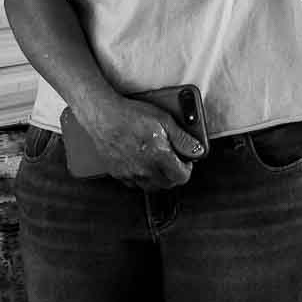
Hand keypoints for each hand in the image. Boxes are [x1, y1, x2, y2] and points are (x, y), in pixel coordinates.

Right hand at [79, 94, 205, 190]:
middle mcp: (144, 169)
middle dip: (175, 174)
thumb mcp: (164, 120)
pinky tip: (143, 165)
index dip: (188, 169)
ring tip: (160, 164)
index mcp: (158, 157)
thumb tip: (198, 150)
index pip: (181, 177)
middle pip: (167, 184)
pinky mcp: (117, 173)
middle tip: (175, 161)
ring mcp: (129, 173)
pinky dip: (142, 178)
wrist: (103, 116)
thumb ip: (183, 138)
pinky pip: (134, 184)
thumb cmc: (132, 115)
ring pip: (150, 187)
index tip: (186, 160)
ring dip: (159, 179)